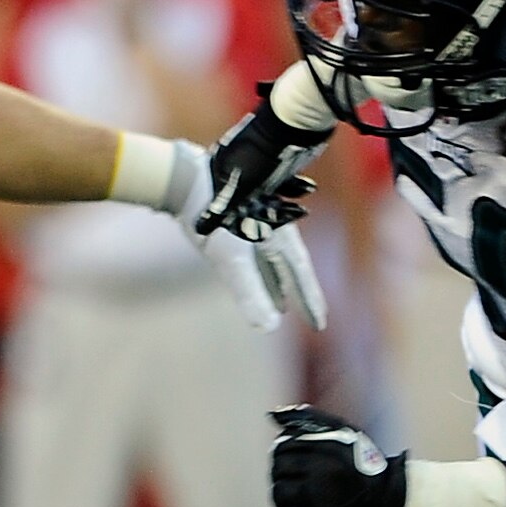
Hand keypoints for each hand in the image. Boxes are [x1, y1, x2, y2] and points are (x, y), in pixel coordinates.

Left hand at [163, 141, 328, 333]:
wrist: (185, 178)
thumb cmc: (213, 219)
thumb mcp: (231, 259)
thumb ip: (250, 292)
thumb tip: (268, 328)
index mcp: (279, 237)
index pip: (300, 275)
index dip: (310, 300)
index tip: (319, 324)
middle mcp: (273, 230)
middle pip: (290, 270)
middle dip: (300, 294)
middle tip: (314, 319)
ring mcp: (254, 226)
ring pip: (272, 263)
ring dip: (277, 285)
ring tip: (282, 308)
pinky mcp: (234, 223)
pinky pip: (253, 254)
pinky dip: (258, 271)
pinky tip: (253, 280)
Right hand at [195, 103, 328, 240]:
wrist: (291, 123)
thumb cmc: (260, 157)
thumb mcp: (238, 189)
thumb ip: (220, 211)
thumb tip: (200, 229)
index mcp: (221, 174)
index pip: (225, 208)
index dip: (242, 224)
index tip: (262, 233)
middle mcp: (235, 170)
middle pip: (248, 204)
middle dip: (268, 216)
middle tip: (287, 220)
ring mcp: (256, 165)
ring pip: (268, 195)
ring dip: (284, 206)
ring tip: (300, 210)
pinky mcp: (275, 161)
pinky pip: (282, 182)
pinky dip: (293, 189)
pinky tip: (307, 189)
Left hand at [268, 404, 404, 506]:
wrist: (386, 499)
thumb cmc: (362, 462)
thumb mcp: (344, 431)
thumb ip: (310, 420)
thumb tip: (274, 413)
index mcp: (325, 454)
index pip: (283, 448)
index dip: (283, 450)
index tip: (290, 453)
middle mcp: (320, 477)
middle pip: (278, 470)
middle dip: (281, 470)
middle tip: (291, 472)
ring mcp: (317, 502)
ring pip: (279, 494)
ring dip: (281, 491)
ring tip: (292, 489)